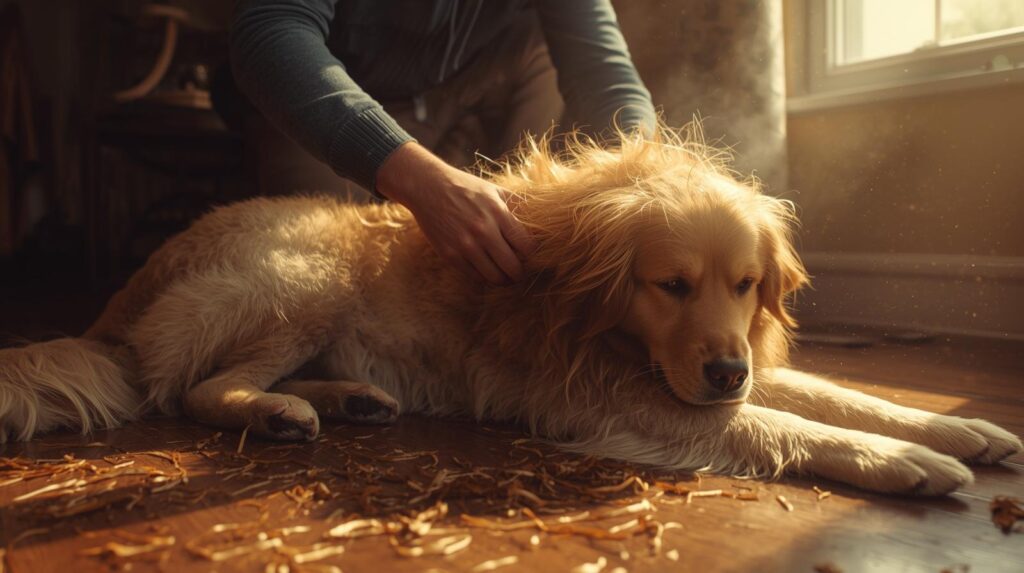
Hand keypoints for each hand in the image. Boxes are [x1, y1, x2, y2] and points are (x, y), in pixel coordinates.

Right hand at [376, 142, 535, 283]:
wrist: (428, 188)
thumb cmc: (465, 188)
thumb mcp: (494, 190)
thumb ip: (516, 205)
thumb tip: (538, 222)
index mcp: (498, 213)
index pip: (527, 246)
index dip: (532, 254)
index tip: (529, 255)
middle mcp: (483, 231)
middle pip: (513, 266)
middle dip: (520, 273)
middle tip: (520, 272)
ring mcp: (466, 245)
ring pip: (494, 277)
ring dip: (504, 280)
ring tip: (506, 277)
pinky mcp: (451, 255)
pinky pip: (475, 277)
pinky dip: (484, 278)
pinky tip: (488, 272)